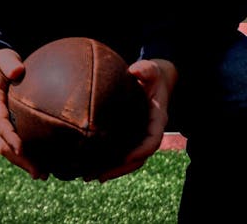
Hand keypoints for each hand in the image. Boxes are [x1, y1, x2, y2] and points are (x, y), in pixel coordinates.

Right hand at [0, 48, 47, 179]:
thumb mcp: (2, 57)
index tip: (22, 148)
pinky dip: (23, 156)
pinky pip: (10, 144)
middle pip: (1, 142)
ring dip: (21, 162)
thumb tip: (19, 70)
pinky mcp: (0, 127)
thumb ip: (9, 63)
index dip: (9, 136)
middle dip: (19, 158)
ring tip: (42, 174)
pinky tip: (41, 163)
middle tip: (38, 171)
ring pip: (4, 148)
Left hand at [94, 57, 177, 182]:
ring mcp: (139, 137)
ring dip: (111, 170)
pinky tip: (89, 166)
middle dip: (120, 169)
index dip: (141, 150)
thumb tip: (135, 70)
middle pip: (138, 158)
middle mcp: (149, 132)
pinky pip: (120, 153)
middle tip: (100, 176)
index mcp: (157, 120)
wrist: (153, 81)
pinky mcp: (129, 137)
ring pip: (128, 161)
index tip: (127, 157)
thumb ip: (146, 70)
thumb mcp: (152, 70)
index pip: (153, 140)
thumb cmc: (151, 75)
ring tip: (89, 176)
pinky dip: (107, 161)